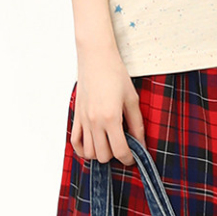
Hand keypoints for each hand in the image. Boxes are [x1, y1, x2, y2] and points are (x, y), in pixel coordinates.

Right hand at [72, 40, 146, 164]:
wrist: (96, 57)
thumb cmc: (115, 73)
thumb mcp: (132, 98)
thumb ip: (137, 123)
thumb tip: (141, 143)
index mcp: (111, 117)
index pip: (120, 150)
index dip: (129, 159)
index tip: (133, 157)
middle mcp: (95, 122)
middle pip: (103, 156)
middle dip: (115, 156)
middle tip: (123, 146)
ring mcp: (83, 120)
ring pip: (89, 153)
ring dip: (100, 153)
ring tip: (109, 143)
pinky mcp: (76, 116)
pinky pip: (75, 142)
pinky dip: (84, 149)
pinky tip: (94, 144)